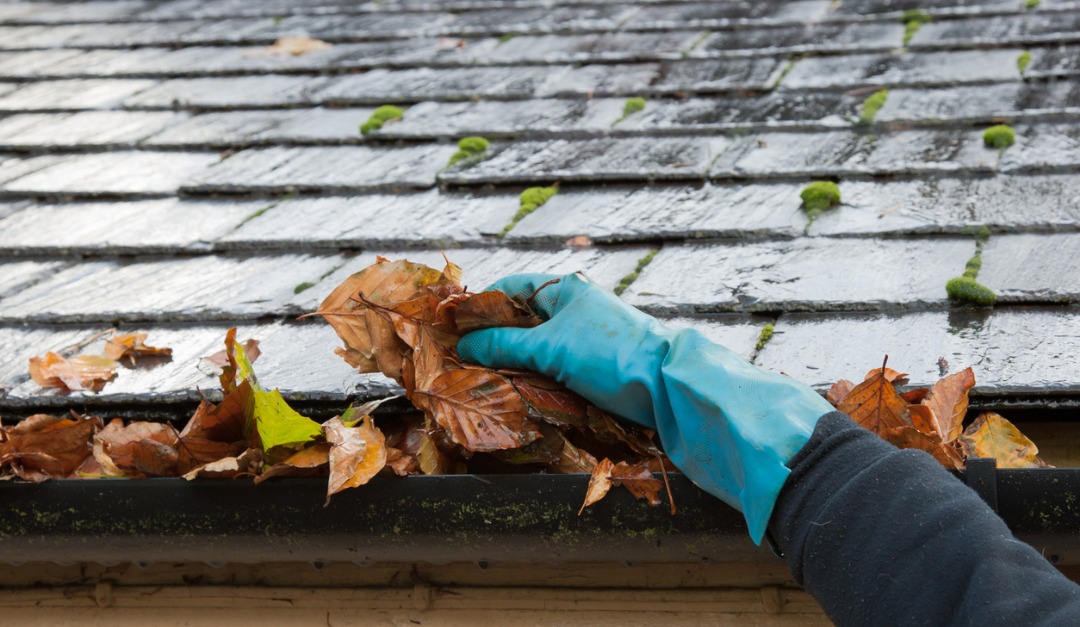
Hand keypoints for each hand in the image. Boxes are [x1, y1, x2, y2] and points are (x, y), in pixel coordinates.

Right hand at [458, 272, 834, 543]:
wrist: (670, 388)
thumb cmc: (610, 355)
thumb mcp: (550, 348)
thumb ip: (503, 345)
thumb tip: (462, 347)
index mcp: (565, 289)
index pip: (510, 288)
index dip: (479, 306)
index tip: (450, 328)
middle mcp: (575, 309)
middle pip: (521, 320)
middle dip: (491, 339)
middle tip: (458, 361)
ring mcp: (585, 339)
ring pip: (535, 348)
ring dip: (511, 364)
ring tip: (480, 381)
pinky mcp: (594, 368)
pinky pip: (553, 369)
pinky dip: (533, 379)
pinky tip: (515, 395)